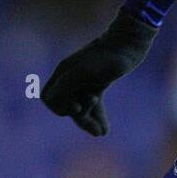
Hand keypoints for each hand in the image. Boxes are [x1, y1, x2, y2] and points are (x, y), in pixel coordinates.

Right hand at [41, 8, 156, 135]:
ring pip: (82, 107)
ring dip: (90, 121)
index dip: (59, 107)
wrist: (128, 44)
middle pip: (67, 106)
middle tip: (96, 128)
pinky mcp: (99, 84)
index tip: (76, 107)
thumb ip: (64, 85)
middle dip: (80, 118)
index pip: (49, 98)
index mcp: (63, 73)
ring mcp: (85, 81)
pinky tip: (105, 131)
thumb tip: (48, 101)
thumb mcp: (83, 72)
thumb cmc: (105, 57)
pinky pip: (94, 105)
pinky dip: (98, 117)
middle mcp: (71, 78)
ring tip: (101, 133)